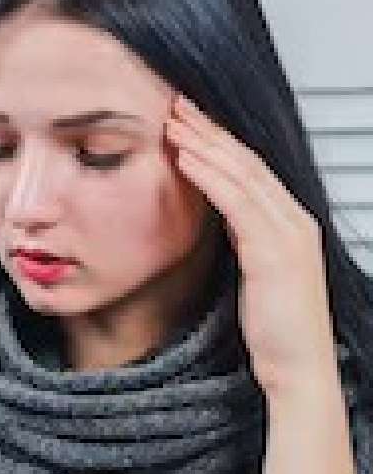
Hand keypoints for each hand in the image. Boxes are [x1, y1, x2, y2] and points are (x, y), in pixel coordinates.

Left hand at [165, 92, 337, 401]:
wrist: (299, 368)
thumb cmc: (278, 330)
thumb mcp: (258, 275)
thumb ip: (246, 242)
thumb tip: (226, 222)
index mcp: (291, 225)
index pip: (252, 170)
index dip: (220, 142)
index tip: (190, 122)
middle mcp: (294, 221)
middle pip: (247, 162)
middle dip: (210, 131)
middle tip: (177, 105)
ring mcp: (287, 234)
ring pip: (242, 175)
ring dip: (204, 145)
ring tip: (174, 124)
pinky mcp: (274, 252)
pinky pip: (237, 203)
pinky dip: (210, 177)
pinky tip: (187, 160)